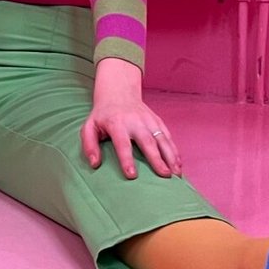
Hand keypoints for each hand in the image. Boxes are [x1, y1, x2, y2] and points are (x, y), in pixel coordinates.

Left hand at [80, 62, 181, 179]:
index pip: (122, 144)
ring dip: (171, 156)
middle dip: (157, 159)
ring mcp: (149, 121)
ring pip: (162, 139)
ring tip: (176, 174)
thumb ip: (89, 145)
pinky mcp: (157, 121)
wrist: (118, 93)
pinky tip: (179, 164)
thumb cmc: (102, 115)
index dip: (127, 160)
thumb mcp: (89, 127)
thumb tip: (95, 163)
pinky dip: (174, 150)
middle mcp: (135, 121)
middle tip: (164, 175)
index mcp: (117, 123)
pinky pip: (168, 137)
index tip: (132, 175)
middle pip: (148, 142)